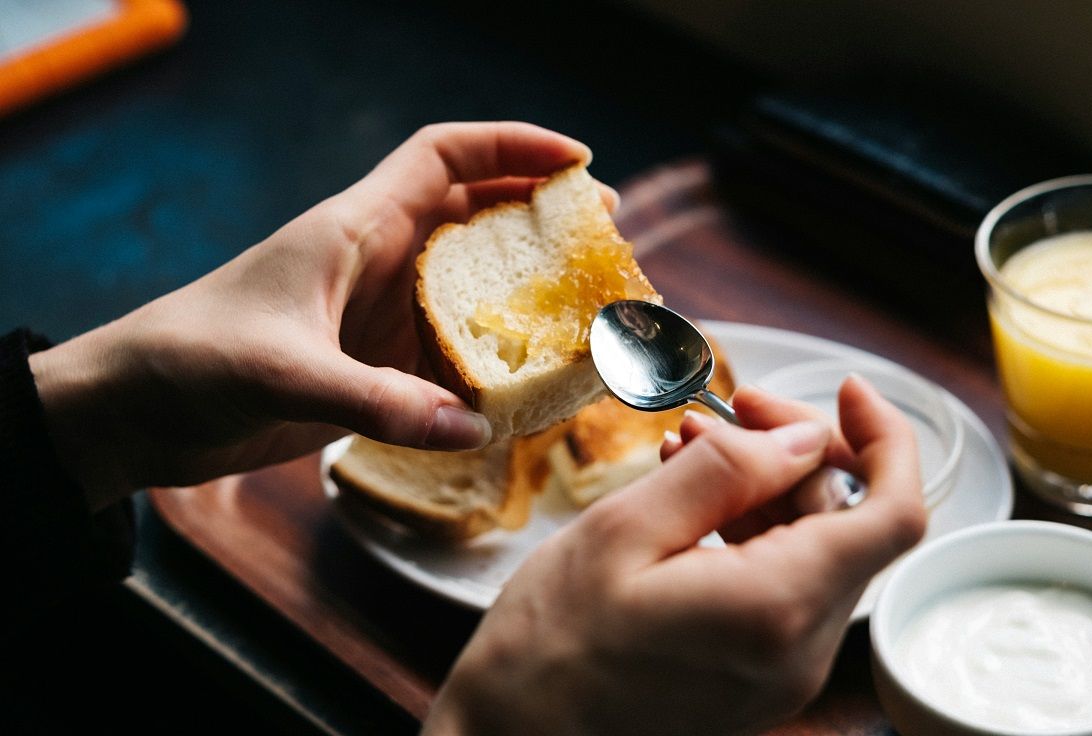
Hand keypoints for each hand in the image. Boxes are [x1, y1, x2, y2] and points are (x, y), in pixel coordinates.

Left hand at [30, 122, 609, 509]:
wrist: (136, 410)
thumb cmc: (194, 360)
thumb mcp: (286, 373)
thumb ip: (380, 402)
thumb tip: (475, 426)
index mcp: (356, 228)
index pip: (445, 156)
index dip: (514, 145)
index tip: (579, 160)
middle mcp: (378, 262)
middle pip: (476, 215)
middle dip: (541, 216)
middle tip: (604, 235)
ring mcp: (379, 316)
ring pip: (471, 287)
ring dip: (525, 292)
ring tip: (586, 308)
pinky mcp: (374, 368)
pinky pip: (450, 355)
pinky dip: (493, 363)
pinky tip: (529, 385)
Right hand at [423, 377, 925, 735]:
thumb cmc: (550, 642)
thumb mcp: (625, 530)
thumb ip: (725, 473)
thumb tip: (803, 438)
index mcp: (775, 608)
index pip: (894, 514)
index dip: (886, 439)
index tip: (848, 391)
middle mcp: (800, 653)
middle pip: (850, 525)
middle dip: (799, 454)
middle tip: (727, 412)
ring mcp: (784, 674)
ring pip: (817, 553)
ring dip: (768, 491)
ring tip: (687, 452)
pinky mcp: (760, 681)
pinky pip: (784, 588)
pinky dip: (753, 534)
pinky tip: (692, 505)